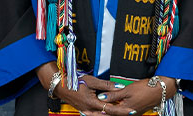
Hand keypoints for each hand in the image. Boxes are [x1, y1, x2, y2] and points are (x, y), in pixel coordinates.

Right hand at [35, 63, 162, 115]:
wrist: (61, 86)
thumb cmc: (74, 81)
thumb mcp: (91, 81)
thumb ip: (105, 85)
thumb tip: (119, 87)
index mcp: (92, 103)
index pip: (111, 109)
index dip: (122, 110)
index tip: (131, 110)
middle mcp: (90, 110)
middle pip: (108, 115)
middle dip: (119, 114)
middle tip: (130, 112)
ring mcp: (87, 111)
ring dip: (112, 114)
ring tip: (122, 111)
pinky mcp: (85, 110)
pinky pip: (97, 114)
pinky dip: (104, 113)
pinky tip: (109, 111)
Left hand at [96, 75, 175, 114]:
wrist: (160, 90)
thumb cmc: (145, 88)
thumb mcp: (127, 90)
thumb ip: (113, 95)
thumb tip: (101, 97)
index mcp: (125, 111)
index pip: (107, 111)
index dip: (96, 110)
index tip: (88, 109)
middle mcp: (128, 114)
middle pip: (110, 115)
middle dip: (98, 114)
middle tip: (87, 113)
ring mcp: (132, 114)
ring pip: (115, 114)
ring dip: (106, 112)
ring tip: (96, 110)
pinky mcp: (135, 111)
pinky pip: (121, 112)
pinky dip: (113, 110)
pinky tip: (109, 106)